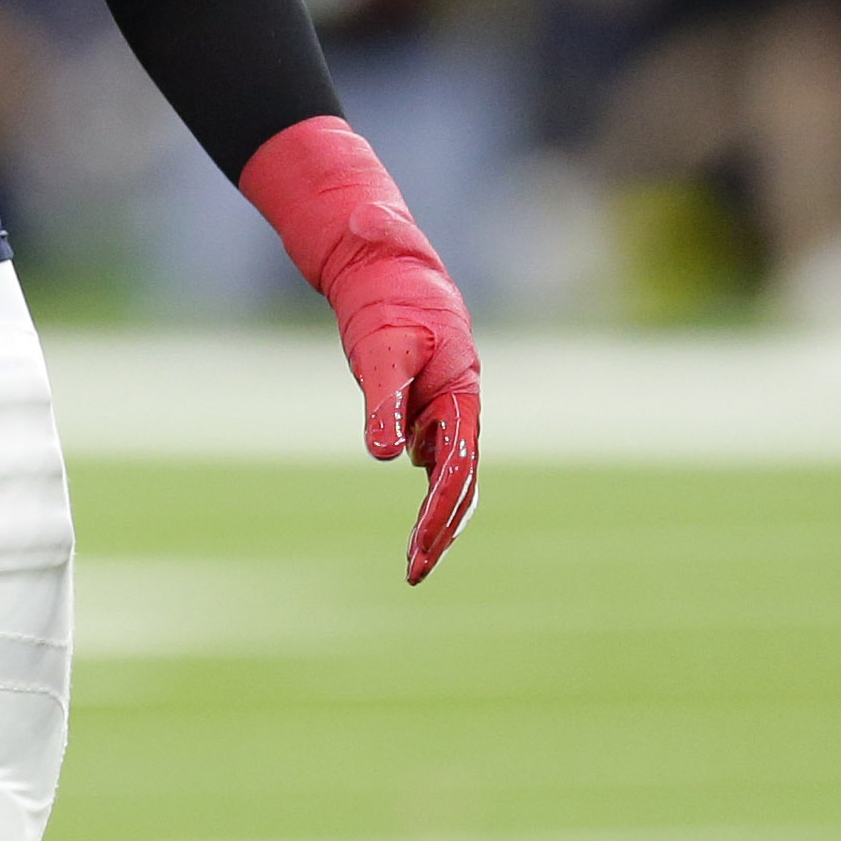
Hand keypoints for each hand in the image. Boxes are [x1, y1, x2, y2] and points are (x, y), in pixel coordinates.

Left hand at [238, 116, 482, 583]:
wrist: (385, 268)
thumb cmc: (388, 303)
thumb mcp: (381, 350)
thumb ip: (383, 400)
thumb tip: (384, 457)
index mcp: (459, 391)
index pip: (456, 465)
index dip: (440, 509)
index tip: (421, 547)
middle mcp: (457, 407)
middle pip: (459, 482)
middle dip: (441, 530)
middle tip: (416, 573)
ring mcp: (443, 411)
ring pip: (449, 478)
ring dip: (437, 521)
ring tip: (417, 564)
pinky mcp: (424, 409)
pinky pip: (433, 463)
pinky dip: (430, 497)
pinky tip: (418, 528)